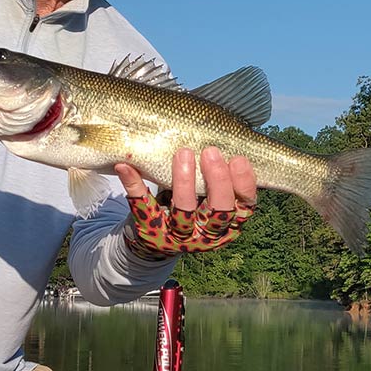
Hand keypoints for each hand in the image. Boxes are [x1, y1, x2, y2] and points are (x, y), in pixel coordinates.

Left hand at [115, 147, 256, 258]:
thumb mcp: (209, 195)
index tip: (239, 158)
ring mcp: (179, 236)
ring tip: (182, 153)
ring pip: (184, 212)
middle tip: (210, 151)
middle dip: (218, 180)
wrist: (157, 237)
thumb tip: (227, 133)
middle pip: (219, 210)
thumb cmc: (191, 205)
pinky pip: (142, 207)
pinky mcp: (151, 231)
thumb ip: (218, 174)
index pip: (245, 206)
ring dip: (184, 181)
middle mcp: (207, 234)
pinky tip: (125, 166)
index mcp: (228, 223)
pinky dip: (133, 185)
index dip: (245, 183)